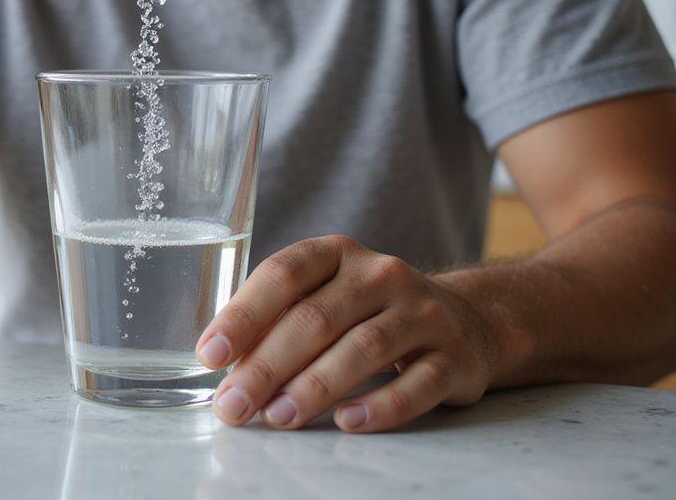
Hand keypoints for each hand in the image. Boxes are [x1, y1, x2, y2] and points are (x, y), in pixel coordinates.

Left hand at [195, 236, 498, 431]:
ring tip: (279, 417)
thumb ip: (280, 321)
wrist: (465, 322)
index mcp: (338, 254)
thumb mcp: (326, 297)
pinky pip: (417, 384)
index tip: (210, 354)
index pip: (283, 274)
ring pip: (364, 349)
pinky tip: (348, 422)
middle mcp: (382, 275)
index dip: (243, 314)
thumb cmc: (369, 313)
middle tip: (234, 405)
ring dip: (315, 387)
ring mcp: (423, 314)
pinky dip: (380, 405)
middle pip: (316, 318)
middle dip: (267, 366)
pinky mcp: (454, 357)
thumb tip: (226, 368)